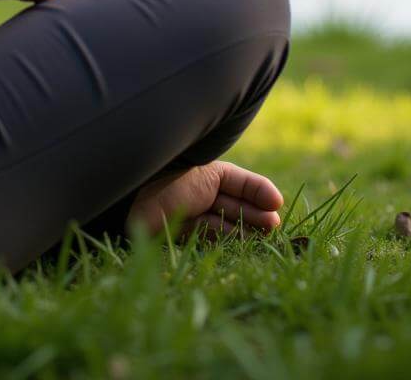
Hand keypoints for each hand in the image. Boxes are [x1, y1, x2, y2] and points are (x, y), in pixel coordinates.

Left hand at [127, 161, 283, 239]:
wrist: (133, 196)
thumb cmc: (174, 176)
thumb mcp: (213, 175)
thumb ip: (243, 184)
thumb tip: (274, 197)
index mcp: (207, 171)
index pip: (240, 182)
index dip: (258, 192)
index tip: (276, 203)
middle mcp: (200, 191)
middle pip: (234, 204)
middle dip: (255, 214)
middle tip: (273, 225)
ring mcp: (191, 211)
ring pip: (224, 222)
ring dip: (244, 228)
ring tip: (264, 233)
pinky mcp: (180, 231)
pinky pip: (207, 235)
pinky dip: (224, 237)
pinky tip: (240, 239)